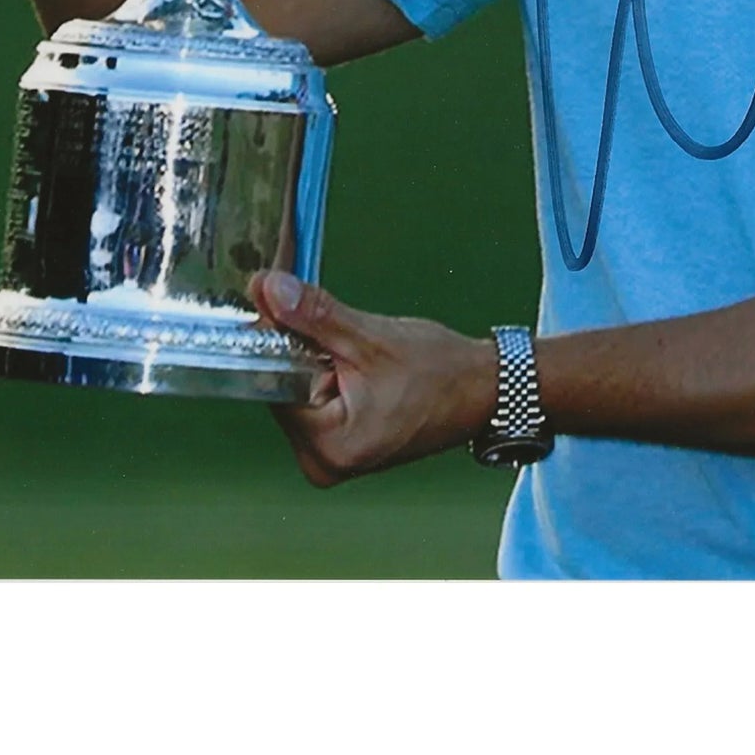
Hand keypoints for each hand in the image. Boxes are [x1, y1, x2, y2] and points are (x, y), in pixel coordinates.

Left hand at [251, 270, 499, 487]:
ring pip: (302, 393)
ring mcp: (333, 459)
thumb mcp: (372, 337)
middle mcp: (322, 464)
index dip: (281, 340)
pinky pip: (319, 403)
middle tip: (346, 336)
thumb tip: (270, 290)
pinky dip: (332, 376)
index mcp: (327, 448)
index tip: (289, 307)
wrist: (485, 389)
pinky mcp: (343, 447)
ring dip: (320, 363)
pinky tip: (361, 367)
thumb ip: (315, 314)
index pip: (274, 383)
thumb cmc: (441, 372)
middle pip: (285, 389)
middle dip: (305, 353)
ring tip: (362, 354)